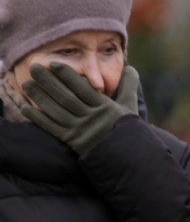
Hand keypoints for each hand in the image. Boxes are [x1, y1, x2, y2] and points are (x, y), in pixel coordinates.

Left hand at [20, 62, 139, 155]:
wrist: (127, 158)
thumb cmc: (128, 130)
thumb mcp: (130, 108)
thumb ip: (129, 87)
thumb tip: (130, 67)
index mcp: (105, 108)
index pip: (83, 88)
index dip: (67, 75)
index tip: (53, 64)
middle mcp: (91, 118)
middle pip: (66, 97)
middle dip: (48, 82)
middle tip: (33, 67)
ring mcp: (80, 131)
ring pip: (57, 111)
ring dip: (40, 97)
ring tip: (27, 83)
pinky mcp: (72, 142)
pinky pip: (52, 128)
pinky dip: (39, 118)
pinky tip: (27, 108)